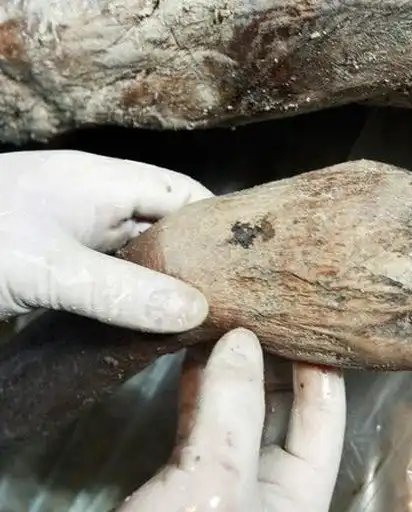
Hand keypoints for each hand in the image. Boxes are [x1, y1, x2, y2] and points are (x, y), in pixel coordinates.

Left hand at [0, 150, 212, 331]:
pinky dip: (134, 288)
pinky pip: (112, 267)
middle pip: (166, 221)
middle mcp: (98, 200)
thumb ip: (123, 292)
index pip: (184, 191)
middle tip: (229, 297)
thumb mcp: (54, 271)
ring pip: (139, 247)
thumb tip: (198, 312)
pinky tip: (150, 316)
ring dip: (166, 276)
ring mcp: (75, 228)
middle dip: (197, 255)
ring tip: (202, 313)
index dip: (216, 223)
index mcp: (106, 182)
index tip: (243, 263)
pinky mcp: (57, 256)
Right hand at [119, 328, 346, 511]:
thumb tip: (242, 339)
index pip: (325, 416)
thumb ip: (232, 412)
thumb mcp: (215, 484)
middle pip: (283, 408)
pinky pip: (200, 424)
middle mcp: (270, 486)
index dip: (320, 365)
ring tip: (225, 318)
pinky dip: (196, 388)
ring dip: (231, 367)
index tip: (304, 315)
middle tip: (262, 305)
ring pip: (239, 412)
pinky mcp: (185, 481)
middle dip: (274, 357)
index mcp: (300, 495)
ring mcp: (227, 482)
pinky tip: (190, 354)